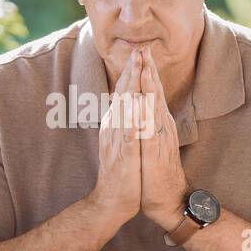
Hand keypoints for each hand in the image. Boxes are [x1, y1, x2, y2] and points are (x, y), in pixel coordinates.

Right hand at [86, 48, 142, 226]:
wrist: (111, 201)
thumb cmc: (121, 172)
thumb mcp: (121, 142)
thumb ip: (123, 122)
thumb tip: (126, 104)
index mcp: (116, 124)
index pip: (123, 93)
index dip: (131, 72)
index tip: (139, 52)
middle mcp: (114, 128)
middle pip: (123, 95)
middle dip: (131, 72)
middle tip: (138, 50)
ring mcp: (118, 141)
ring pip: (124, 110)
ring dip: (131, 88)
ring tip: (137, 69)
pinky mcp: (124, 156)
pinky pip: (129, 135)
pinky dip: (133, 119)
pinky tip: (137, 106)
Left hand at [137, 47, 189, 231]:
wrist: (166, 199)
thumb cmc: (155, 170)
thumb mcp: (151, 139)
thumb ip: (149, 120)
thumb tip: (143, 102)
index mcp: (157, 122)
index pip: (151, 92)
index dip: (146, 71)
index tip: (140, 50)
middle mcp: (161, 127)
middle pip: (155, 94)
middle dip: (149, 71)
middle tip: (144, 48)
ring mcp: (159, 139)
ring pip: (154, 109)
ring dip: (150, 88)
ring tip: (146, 69)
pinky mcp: (154, 155)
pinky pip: (149, 134)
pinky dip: (145, 120)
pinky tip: (141, 107)